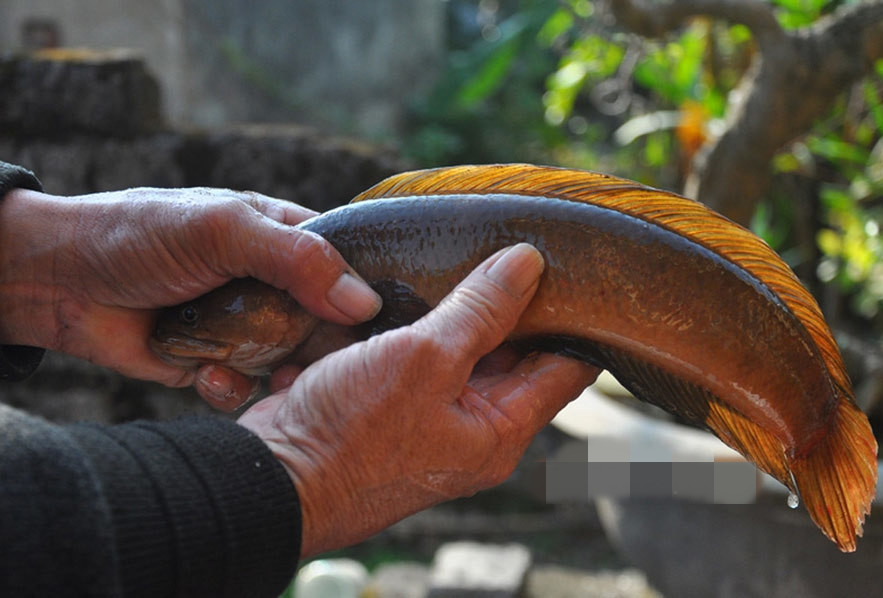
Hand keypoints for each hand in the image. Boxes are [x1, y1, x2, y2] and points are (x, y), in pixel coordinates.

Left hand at [0, 187, 380, 407]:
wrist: (58, 281)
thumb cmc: (140, 234)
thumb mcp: (223, 231)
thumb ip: (295, 259)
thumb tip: (362, 300)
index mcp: (283, 237)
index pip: (347, 264)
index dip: (365, 294)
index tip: (377, 326)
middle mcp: (271, 283)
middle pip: (326, 322)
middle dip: (322, 347)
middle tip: (316, 362)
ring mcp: (244, 324)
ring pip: (290, 361)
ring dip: (280, 374)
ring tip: (269, 376)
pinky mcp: (215, 361)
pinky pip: (245, 386)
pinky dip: (232, 388)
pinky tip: (207, 374)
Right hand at [238, 244, 599, 556]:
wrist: (272, 475)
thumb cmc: (351, 435)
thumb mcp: (426, 360)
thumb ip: (480, 311)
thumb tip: (527, 264)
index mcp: (498, 431)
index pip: (563, 369)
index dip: (573, 318)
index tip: (571, 269)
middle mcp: (470, 428)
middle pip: (510, 355)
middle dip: (509, 306)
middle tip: (508, 247)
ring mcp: (427, 417)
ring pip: (457, 349)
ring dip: (453, 310)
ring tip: (459, 254)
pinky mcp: (387, 404)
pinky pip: (411, 356)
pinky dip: (410, 326)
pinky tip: (406, 286)